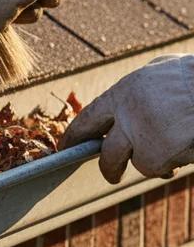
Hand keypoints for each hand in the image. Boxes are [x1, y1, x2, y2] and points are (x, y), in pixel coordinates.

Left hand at [60, 56, 193, 183]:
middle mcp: (126, 114)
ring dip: (158, 160)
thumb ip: (138, 92)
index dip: (75, 136)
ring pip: (139, 162)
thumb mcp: (162, 71)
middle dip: (109, 169)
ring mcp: (140, 135)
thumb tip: (122, 110)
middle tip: (112, 175)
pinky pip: (162, 168)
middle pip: (106, 154)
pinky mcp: (156, 154)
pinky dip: (176, 162)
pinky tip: (189, 145)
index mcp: (124, 92)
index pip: (88, 119)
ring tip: (180, 140)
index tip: (66, 147)